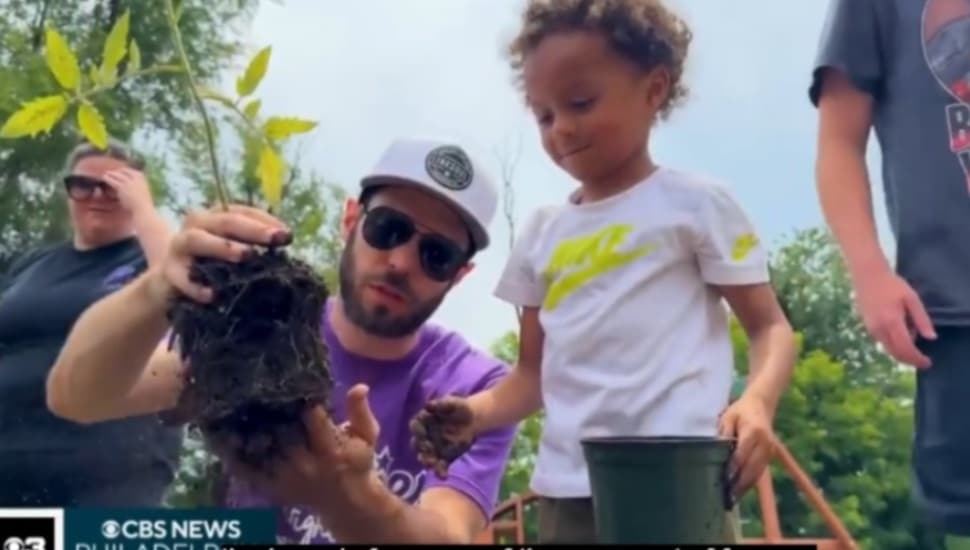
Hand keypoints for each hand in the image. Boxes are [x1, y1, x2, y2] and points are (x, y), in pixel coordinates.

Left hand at [103, 168, 154, 216]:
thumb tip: (127, 183)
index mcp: (141, 177)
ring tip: (105, 175)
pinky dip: (107, 178)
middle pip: (123, 171)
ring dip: (110, 174)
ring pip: (117, 175)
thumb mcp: (141, 190)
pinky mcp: (121, 187)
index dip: (123, 171)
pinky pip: (112, 180)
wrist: (143, 208)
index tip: (118, 173)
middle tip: (110, 173)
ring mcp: (128, 182)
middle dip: (116, 172)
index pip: (130, 171)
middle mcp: (135, 177)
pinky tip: (103, 178)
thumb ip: (135, 185)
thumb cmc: (142, 203)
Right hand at [149, 204, 290, 304]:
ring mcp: (178, 247)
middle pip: (224, 221)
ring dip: (223, 246)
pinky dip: (196, 286)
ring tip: (246, 256)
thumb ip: (254, 246)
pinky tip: (214, 295)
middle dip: (252, 229)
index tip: (287, 235)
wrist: (169, 285)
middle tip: (276, 238)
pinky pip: (181, 278)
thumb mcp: (232, 253)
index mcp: (215, 217)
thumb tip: (285, 246)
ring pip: (198, 240)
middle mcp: (196, 226)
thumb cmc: (210, 265)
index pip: (242, 211)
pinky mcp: (167, 272)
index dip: (265, 220)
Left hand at [217, 385, 381, 515]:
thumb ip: (360, 411)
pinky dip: (230, 453)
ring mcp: (286, 478)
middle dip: (265, 410)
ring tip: (224, 402)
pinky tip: (216, 434)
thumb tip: (359, 385)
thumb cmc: (357, 461)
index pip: (312, 418)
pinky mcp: (272, 488)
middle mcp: (306, 465)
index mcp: (331, 450)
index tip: (285, 377)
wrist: (346, 501)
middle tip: (247, 383)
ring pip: (258, 450)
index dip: (298, 397)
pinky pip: (247, 470)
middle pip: (280, 433)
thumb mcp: (368, 436)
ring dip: (241, 428)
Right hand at [409, 396, 477, 477]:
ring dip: (428, 462)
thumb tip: (428, 405)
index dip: (417, 430)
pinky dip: (440, 470)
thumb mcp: (452, 403)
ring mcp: (433, 448)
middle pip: (418, 444)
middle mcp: (425, 436)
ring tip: (432, 466)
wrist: (473, 420)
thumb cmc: (460, 408)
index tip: (421, 434)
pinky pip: (439, 464)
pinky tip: (444, 475)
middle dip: (421, 450)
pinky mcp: (442, 456)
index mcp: (424, 421)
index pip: (416, 426)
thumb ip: (441, 404)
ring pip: (427, 456)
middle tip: (425, 454)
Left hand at [718, 393, 775, 499]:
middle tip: (727, 497)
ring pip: (757, 472)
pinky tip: (740, 491)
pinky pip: (760, 471)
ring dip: (745, 487)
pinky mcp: (770, 455)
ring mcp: (769, 450)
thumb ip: (724, 433)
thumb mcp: (728, 417)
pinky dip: (750, 482)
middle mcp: (765, 443)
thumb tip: (717, 450)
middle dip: (739, 484)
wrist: (761, 405)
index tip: (724, 480)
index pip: (742, 454)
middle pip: (752, 467)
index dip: (733, 468)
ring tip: (732, 499)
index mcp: (753, 432)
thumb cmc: (740, 411)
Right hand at [853, 268, 935, 367]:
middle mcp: (879, 329)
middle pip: (895, 353)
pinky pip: (882, 342)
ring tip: (911, 332)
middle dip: (909, 359)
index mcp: (892, 322)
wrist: (867, 276)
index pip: (906, 348)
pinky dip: (893, 343)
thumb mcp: (912, 299)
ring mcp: (871, 329)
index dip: (917, 359)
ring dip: (902, 350)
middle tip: (922, 359)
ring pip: (888, 349)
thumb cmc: (892, 285)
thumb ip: (921, 319)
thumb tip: (931, 338)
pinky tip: (900, 329)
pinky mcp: (867, 327)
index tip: (927, 362)